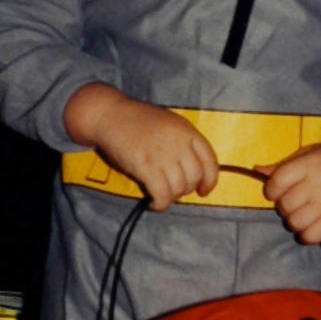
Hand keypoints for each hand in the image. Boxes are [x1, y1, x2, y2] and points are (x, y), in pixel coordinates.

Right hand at [64, 85, 216, 210]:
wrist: (110, 115)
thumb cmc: (138, 121)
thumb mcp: (170, 124)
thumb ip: (184, 143)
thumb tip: (192, 172)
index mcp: (187, 131)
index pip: (210, 161)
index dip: (210, 180)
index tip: (204, 190)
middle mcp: (179, 143)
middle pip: (194, 178)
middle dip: (186, 190)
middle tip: (173, 190)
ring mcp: (163, 155)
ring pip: (179, 189)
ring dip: (171, 197)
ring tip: (161, 195)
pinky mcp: (145, 166)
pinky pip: (162, 194)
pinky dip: (160, 204)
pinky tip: (154, 204)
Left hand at [259, 136, 320, 244]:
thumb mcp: (310, 153)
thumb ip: (283, 164)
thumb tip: (257, 170)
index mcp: (310, 165)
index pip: (277, 183)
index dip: (271, 189)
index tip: (277, 189)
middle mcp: (319, 185)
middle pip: (284, 205)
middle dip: (284, 204)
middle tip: (294, 199)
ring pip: (294, 222)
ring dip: (293, 219)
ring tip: (302, 211)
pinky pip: (311, 236)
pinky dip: (306, 233)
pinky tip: (310, 223)